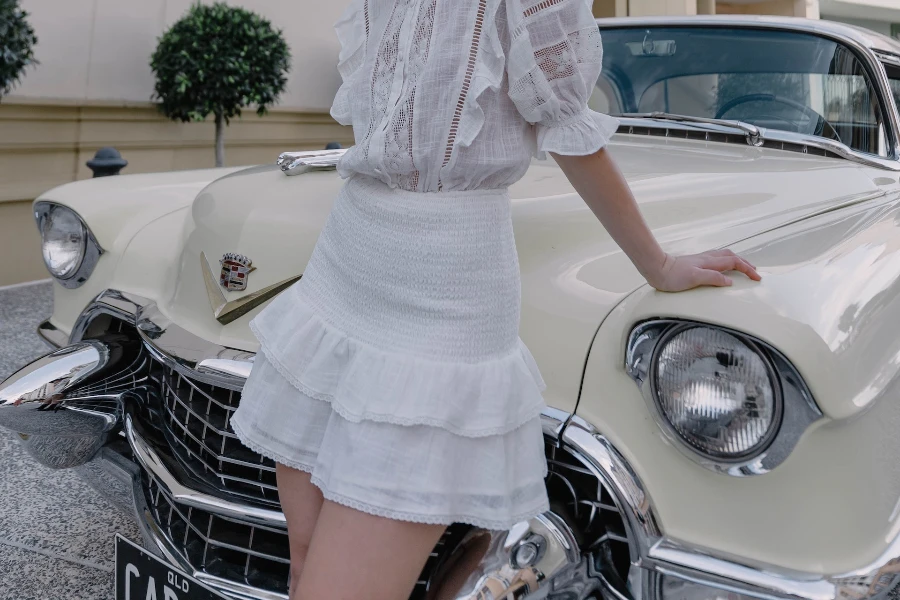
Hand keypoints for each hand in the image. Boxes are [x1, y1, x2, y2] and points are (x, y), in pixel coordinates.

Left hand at [645, 249, 760, 291]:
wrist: (656, 269)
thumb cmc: (672, 276)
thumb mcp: (695, 278)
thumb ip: (713, 278)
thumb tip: (730, 281)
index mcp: (710, 262)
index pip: (734, 263)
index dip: (747, 270)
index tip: (756, 278)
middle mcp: (707, 258)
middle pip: (732, 257)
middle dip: (746, 264)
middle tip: (754, 272)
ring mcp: (701, 260)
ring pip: (724, 256)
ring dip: (737, 261)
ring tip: (744, 267)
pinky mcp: (695, 263)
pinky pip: (716, 259)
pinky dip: (726, 262)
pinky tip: (722, 266)